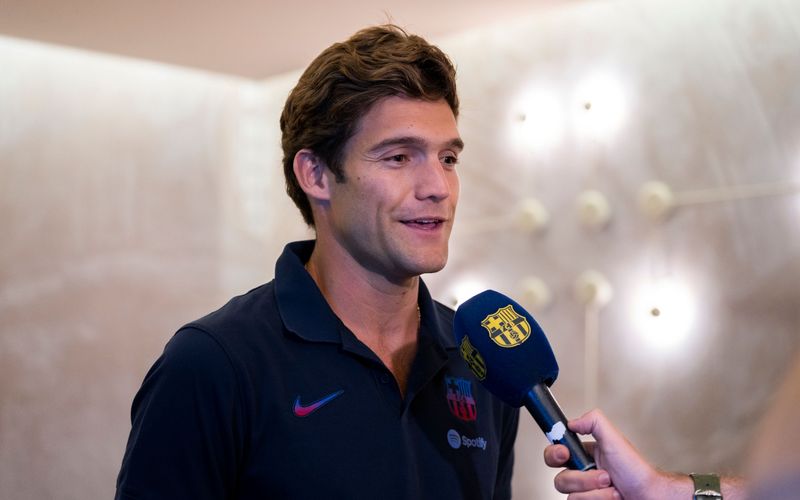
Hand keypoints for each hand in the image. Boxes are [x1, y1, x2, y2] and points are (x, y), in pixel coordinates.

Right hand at [543, 409, 689, 499]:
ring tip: (613, 487)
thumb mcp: (615, 439)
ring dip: (596, 492)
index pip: (556, 452)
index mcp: (584, 455)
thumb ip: (594, 422)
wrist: (649, 497)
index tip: (565, 454)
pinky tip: (612, 497)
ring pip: (570, 495)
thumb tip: (572, 422)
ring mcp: (585, 493)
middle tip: (602, 476)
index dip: (555, 453)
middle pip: (560, 478)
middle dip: (582, 479)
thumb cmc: (637, 471)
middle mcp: (582, 475)